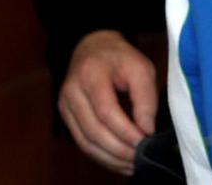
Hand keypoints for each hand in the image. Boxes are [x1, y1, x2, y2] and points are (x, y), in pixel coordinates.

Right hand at [57, 30, 157, 175]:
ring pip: (86, 142)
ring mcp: (65, 104)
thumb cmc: (120, 58)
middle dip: (120, 149)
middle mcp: (72, 89)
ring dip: (111, 158)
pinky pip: (83, 143)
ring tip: (133, 163)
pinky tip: (120, 162)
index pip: (105, 110)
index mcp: (90, 72)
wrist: (94, 47)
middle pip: (93, 130)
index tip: (146, 140)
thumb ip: (146, 99)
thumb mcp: (140, 68)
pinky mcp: (67, 115)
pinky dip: (102, 157)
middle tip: (142, 156)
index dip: (126, 131)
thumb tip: (146, 131)